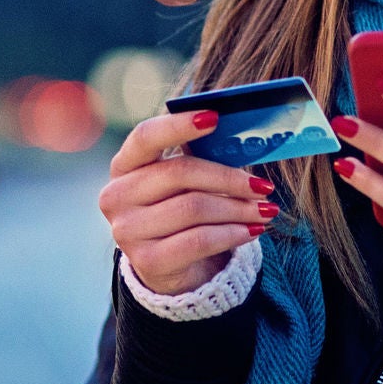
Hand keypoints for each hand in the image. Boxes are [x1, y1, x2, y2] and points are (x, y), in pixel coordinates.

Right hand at [99, 110, 277, 295]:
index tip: (215, 117)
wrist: (167, 265)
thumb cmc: (179, 209)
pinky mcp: (147, 260)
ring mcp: (128, 230)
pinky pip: (199, 240)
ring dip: (238, 209)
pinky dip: (232, 233)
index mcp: (124, 165)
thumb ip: (198, 158)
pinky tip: (252, 231)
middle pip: (180, 173)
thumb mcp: (182, 182)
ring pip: (194, 208)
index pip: (146, 136)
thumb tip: (240, 141)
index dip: (178, 125)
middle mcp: (117, 195)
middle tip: (263, 186)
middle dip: (229, 178)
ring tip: (265, 211)